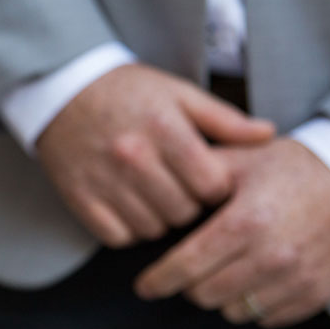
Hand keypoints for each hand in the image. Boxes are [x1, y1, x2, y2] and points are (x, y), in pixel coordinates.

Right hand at [35, 64, 276, 245]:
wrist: (61, 91)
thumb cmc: (126, 92)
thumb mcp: (177, 93)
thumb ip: (224, 119)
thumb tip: (269, 135)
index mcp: (163, 128)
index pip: (211, 185)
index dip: (216, 187)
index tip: (206, 178)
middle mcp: (133, 156)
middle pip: (184, 212)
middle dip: (188, 204)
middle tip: (177, 186)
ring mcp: (103, 180)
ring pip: (153, 228)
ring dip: (159, 218)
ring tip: (152, 194)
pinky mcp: (79, 198)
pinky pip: (118, 236)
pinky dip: (128, 228)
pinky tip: (128, 205)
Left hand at [135, 138, 329, 326]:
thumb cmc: (294, 169)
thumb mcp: (242, 160)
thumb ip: (195, 174)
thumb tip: (151, 187)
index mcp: (244, 222)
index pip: (185, 267)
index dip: (158, 280)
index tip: (144, 286)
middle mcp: (270, 257)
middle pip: (204, 295)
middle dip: (189, 283)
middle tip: (193, 266)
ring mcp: (296, 280)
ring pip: (233, 311)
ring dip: (222, 295)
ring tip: (228, 269)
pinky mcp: (316, 295)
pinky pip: (266, 318)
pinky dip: (254, 304)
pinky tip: (256, 278)